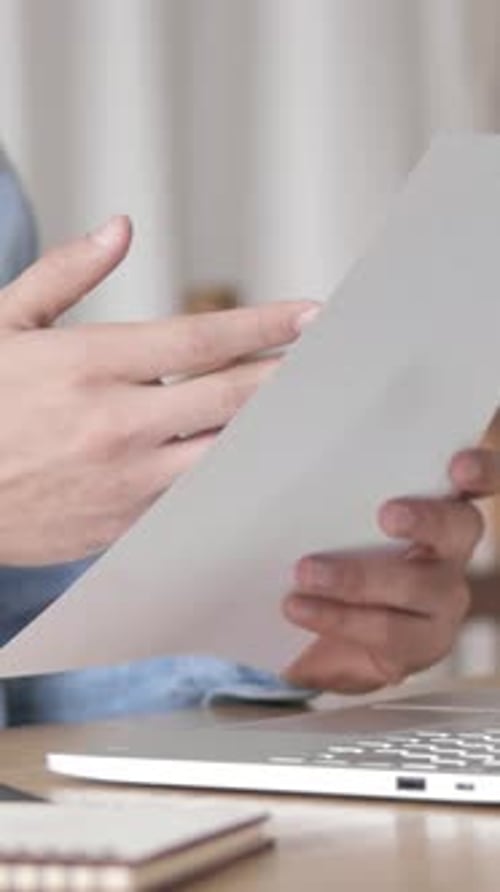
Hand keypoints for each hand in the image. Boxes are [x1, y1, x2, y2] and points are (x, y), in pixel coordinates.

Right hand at [0, 216, 316, 564]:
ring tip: (313, 409)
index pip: (198, 340)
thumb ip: (65, 274)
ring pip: (224, 454)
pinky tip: (261, 461)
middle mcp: (115, 424)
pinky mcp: (124, 523)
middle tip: (333, 359)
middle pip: (229, 398)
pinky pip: (195, 497)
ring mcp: (125, 481)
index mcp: (88, 366)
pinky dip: (232, 475)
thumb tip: (121, 230)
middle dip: (288, 376)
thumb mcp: (2, 325)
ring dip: (272, 430)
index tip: (309, 313)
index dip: (262, 325)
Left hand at [282, 452, 492, 692]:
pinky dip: (338, 618)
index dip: (478, 471)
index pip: (474, 481)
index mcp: (434, 508)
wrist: (318, 636)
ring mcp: (439, 603)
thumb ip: (324, 488)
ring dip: (359, 578)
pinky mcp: (418, 646)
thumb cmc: (326, 557)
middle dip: (428, 519)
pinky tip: (300, 608)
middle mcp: (449, 554)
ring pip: (418, 586)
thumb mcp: (324, 519)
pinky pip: (387, 632)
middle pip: (460, 528)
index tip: (458, 464)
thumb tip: (274, 448)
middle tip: (387, 514)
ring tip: (307, 573)